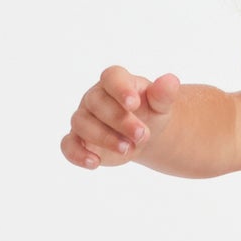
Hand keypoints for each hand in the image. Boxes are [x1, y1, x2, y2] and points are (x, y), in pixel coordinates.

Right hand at [61, 67, 180, 169]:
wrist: (144, 132)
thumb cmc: (150, 111)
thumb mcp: (160, 104)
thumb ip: (163, 94)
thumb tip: (172, 81)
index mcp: (116, 82)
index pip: (111, 77)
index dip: (120, 89)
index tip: (134, 104)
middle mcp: (95, 97)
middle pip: (97, 103)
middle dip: (120, 120)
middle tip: (143, 135)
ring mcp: (85, 118)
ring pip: (81, 123)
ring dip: (104, 138)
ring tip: (128, 149)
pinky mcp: (79, 140)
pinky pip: (68, 145)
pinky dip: (77, 155)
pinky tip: (94, 163)